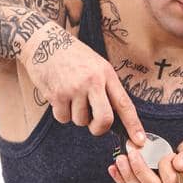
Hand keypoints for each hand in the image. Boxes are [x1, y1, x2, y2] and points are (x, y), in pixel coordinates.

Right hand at [16, 20, 145, 142]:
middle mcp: (92, 81)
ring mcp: (74, 88)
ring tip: (71, 96)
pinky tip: (59, 96)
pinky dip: (61, 113)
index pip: (124, 104)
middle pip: (105, 119)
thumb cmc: (72, 55)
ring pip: (80, 121)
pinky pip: (63, 118)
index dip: (133, 125)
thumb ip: (106, 87)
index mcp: (106, 74)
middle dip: (100, 128)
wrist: (43, 41)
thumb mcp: (96, 64)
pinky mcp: (57, 94)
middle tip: (94, 125)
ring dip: (76, 116)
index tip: (139, 141)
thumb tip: (114, 116)